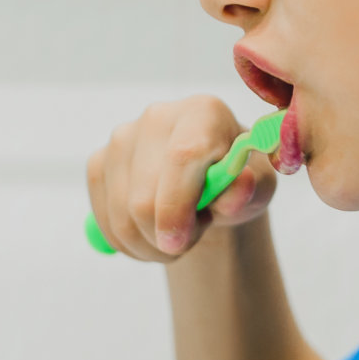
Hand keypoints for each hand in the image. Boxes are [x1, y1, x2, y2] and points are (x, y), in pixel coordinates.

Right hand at [88, 97, 278, 260]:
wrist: (209, 182)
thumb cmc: (237, 182)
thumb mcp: (258, 189)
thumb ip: (251, 189)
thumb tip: (241, 184)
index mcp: (203, 113)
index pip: (181, 157)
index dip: (176, 206)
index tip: (180, 243)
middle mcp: (157, 118)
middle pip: (143, 197)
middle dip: (164, 238)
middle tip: (190, 242)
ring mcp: (122, 138)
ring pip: (121, 215)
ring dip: (148, 246)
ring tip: (176, 240)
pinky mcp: (100, 162)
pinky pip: (104, 219)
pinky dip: (127, 242)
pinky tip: (151, 234)